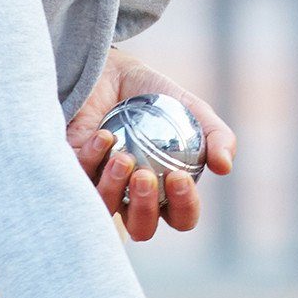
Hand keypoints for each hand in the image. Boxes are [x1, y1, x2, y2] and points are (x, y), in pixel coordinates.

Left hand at [67, 50, 234, 241]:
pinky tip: (103, 135)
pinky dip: (92, 158)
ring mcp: (101, 186)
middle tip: (144, 175)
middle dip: (144, 208)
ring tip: (122, 157)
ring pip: (105, 211)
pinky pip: (79, 178)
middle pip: (142, 228)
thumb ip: (216, 136)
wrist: (112, 69)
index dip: (184, 207)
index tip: (179, 177)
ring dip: (114, 188)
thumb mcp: (193, 110)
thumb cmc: (156, 96)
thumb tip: (224, 167)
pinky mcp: (73, 170)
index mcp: (168, 191)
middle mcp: (134, 196)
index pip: (182, 217)